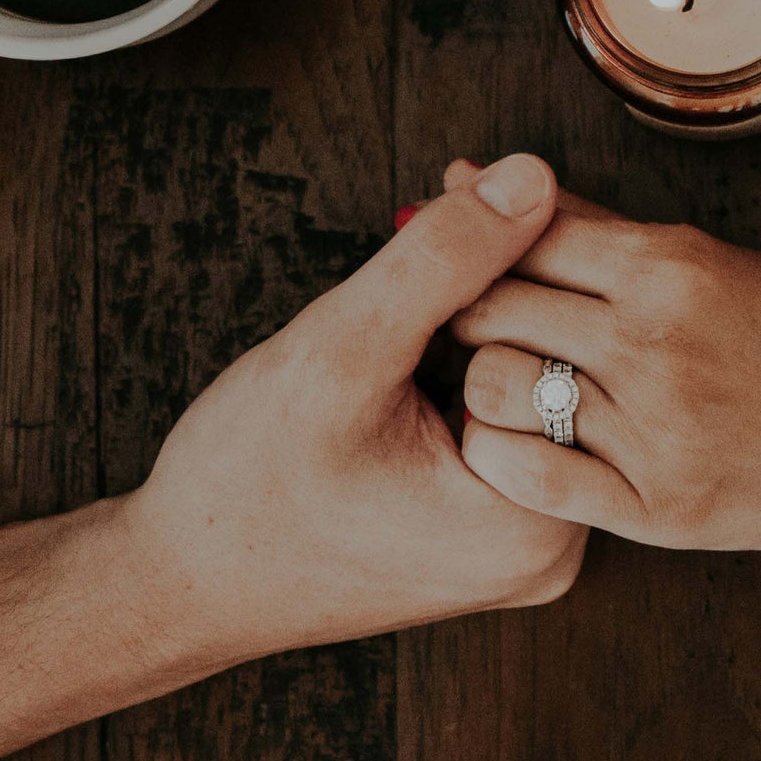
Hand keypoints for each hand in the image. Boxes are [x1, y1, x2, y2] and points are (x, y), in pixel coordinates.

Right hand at [113, 153, 586, 667]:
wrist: (185, 582)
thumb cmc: (246, 483)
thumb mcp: (342, 351)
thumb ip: (444, 261)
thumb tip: (535, 178)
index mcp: (538, 521)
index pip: (575, 340)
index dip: (521, 244)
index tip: (463, 183)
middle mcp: (553, 545)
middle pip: (562, 361)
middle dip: (506, 269)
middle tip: (441, 199)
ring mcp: (526, 545)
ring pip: (534, 382)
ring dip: (487, 309)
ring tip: (424, 259)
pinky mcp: (494, 535)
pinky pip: (508, 418)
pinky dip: (471, 356)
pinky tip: (422, 323)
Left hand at [435, 168, 760, 549]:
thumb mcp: (708, 257)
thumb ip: (589, 224)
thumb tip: (474, 175)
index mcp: (670, 267)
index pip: (523, 236)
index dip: (472, 242)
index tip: (461, 256)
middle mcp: (656, 342)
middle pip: (493, 308)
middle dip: (465, 309)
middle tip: (471, 322)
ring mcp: (656, 429)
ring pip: (496, 389)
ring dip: (482, 382)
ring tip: (502, 382)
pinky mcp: (657, 506)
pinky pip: (530, 477)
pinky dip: (501, 455)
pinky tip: (518, 441)